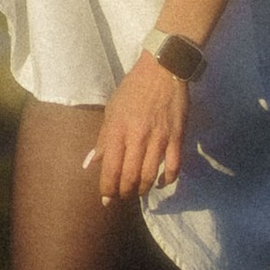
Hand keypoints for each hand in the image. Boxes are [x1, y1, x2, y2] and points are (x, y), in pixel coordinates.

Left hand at [91, 52, 187, 206]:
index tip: (106, 199)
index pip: (110, 168)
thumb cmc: (133, 90)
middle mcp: (137, 137)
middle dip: (124, 193)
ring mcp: (159, 138)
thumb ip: (103, 140)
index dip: (107, 189)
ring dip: (143, 189)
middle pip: (130, 177)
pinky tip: (161, 183)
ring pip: (150, 175)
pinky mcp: (177, 137)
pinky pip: (174, 167)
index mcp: (118, 130)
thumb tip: (91, 164)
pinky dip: (167, 180)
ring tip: (138, 191)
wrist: (163, 70)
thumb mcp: (112, 110)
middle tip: (122, 197)